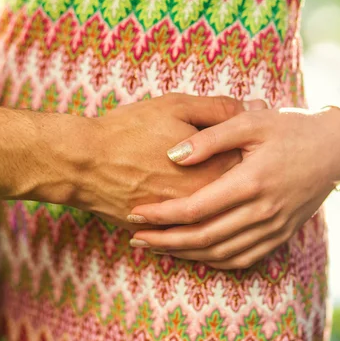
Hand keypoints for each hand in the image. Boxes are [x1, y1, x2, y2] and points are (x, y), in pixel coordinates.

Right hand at [47, 94, 262, 228]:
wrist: (83, 163)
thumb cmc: (129, 130)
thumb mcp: (175, 107)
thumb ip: (218, 109)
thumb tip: (251, 108)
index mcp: (214, 171)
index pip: (253, 165)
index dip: (256, 150)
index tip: (256, 140)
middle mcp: (205, 202)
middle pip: (238, 195)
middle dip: (244, 178)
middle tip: (248, 160)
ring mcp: (183, 222)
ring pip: (216, 218)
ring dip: (226, 204)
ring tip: (224, 187)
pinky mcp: (162, 232)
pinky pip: (192, 233)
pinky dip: (201, 222)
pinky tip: (206, 210)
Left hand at [127, 107, 339, 268]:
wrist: (335, 149)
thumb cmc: (291, 128)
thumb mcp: (251, 122)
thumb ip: (210, 138)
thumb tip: (172, 155)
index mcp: (251, 182)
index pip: (196, 208)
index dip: (162, 214)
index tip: (135, 214)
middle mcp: (263, 211)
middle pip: (204, 238)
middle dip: (165, 241)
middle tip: (136, 238)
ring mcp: (274, 228)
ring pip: (221, 254)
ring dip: (186, 254)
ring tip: (158, 247)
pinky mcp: (281, 235)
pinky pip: (243, 259)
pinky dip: (214, 261)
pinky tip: (195, 254)